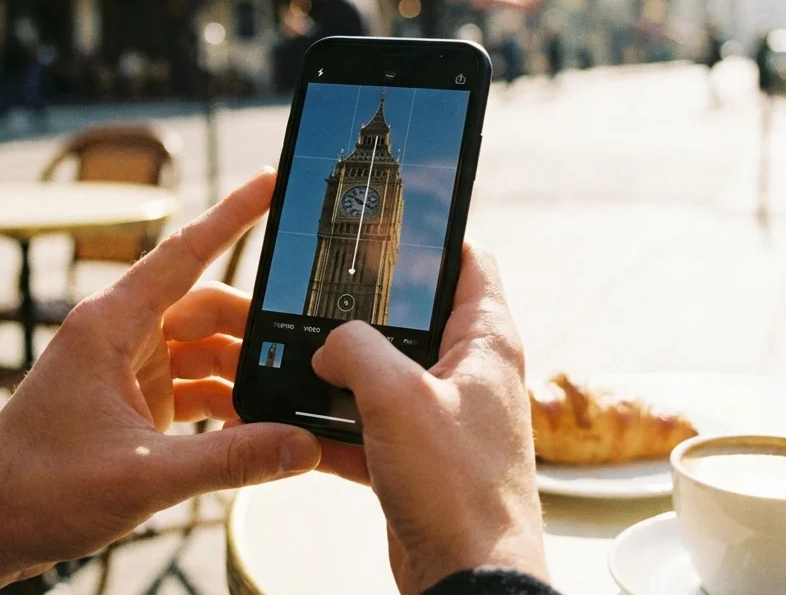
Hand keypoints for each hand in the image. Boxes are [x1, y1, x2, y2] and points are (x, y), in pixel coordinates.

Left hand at [0, 171, 320, 593]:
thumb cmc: (38, 491)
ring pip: (203, 349)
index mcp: (109, 326)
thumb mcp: (144, 478)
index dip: (231, 215)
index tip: (269, 180)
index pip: (184, 253)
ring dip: (243, 371)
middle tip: (308, 350)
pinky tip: (256, 427)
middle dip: (257, 327)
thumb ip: (229, 459)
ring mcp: (125, 369)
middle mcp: (118, 335)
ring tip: (287, 399)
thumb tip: (301, 446)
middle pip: (206, 306)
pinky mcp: (131, 402)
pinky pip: (193, 385)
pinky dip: (225, 401)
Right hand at [311, 244, 547, 593]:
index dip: (432, 238)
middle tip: (321, 293)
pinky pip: (372, 430)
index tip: (387, 226)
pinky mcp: (420, 463)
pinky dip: (337, 428)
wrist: (467, 579)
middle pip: (417, 319)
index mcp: (487, 343)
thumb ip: (355, 348)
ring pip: (387, 377)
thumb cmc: (457, 489)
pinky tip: (299, 425)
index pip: (469, 262)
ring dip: (343, 373)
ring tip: (298, 358)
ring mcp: (445, 421)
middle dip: (366, 311)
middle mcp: (471, 376)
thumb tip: (328, 341)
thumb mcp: (397, 396)